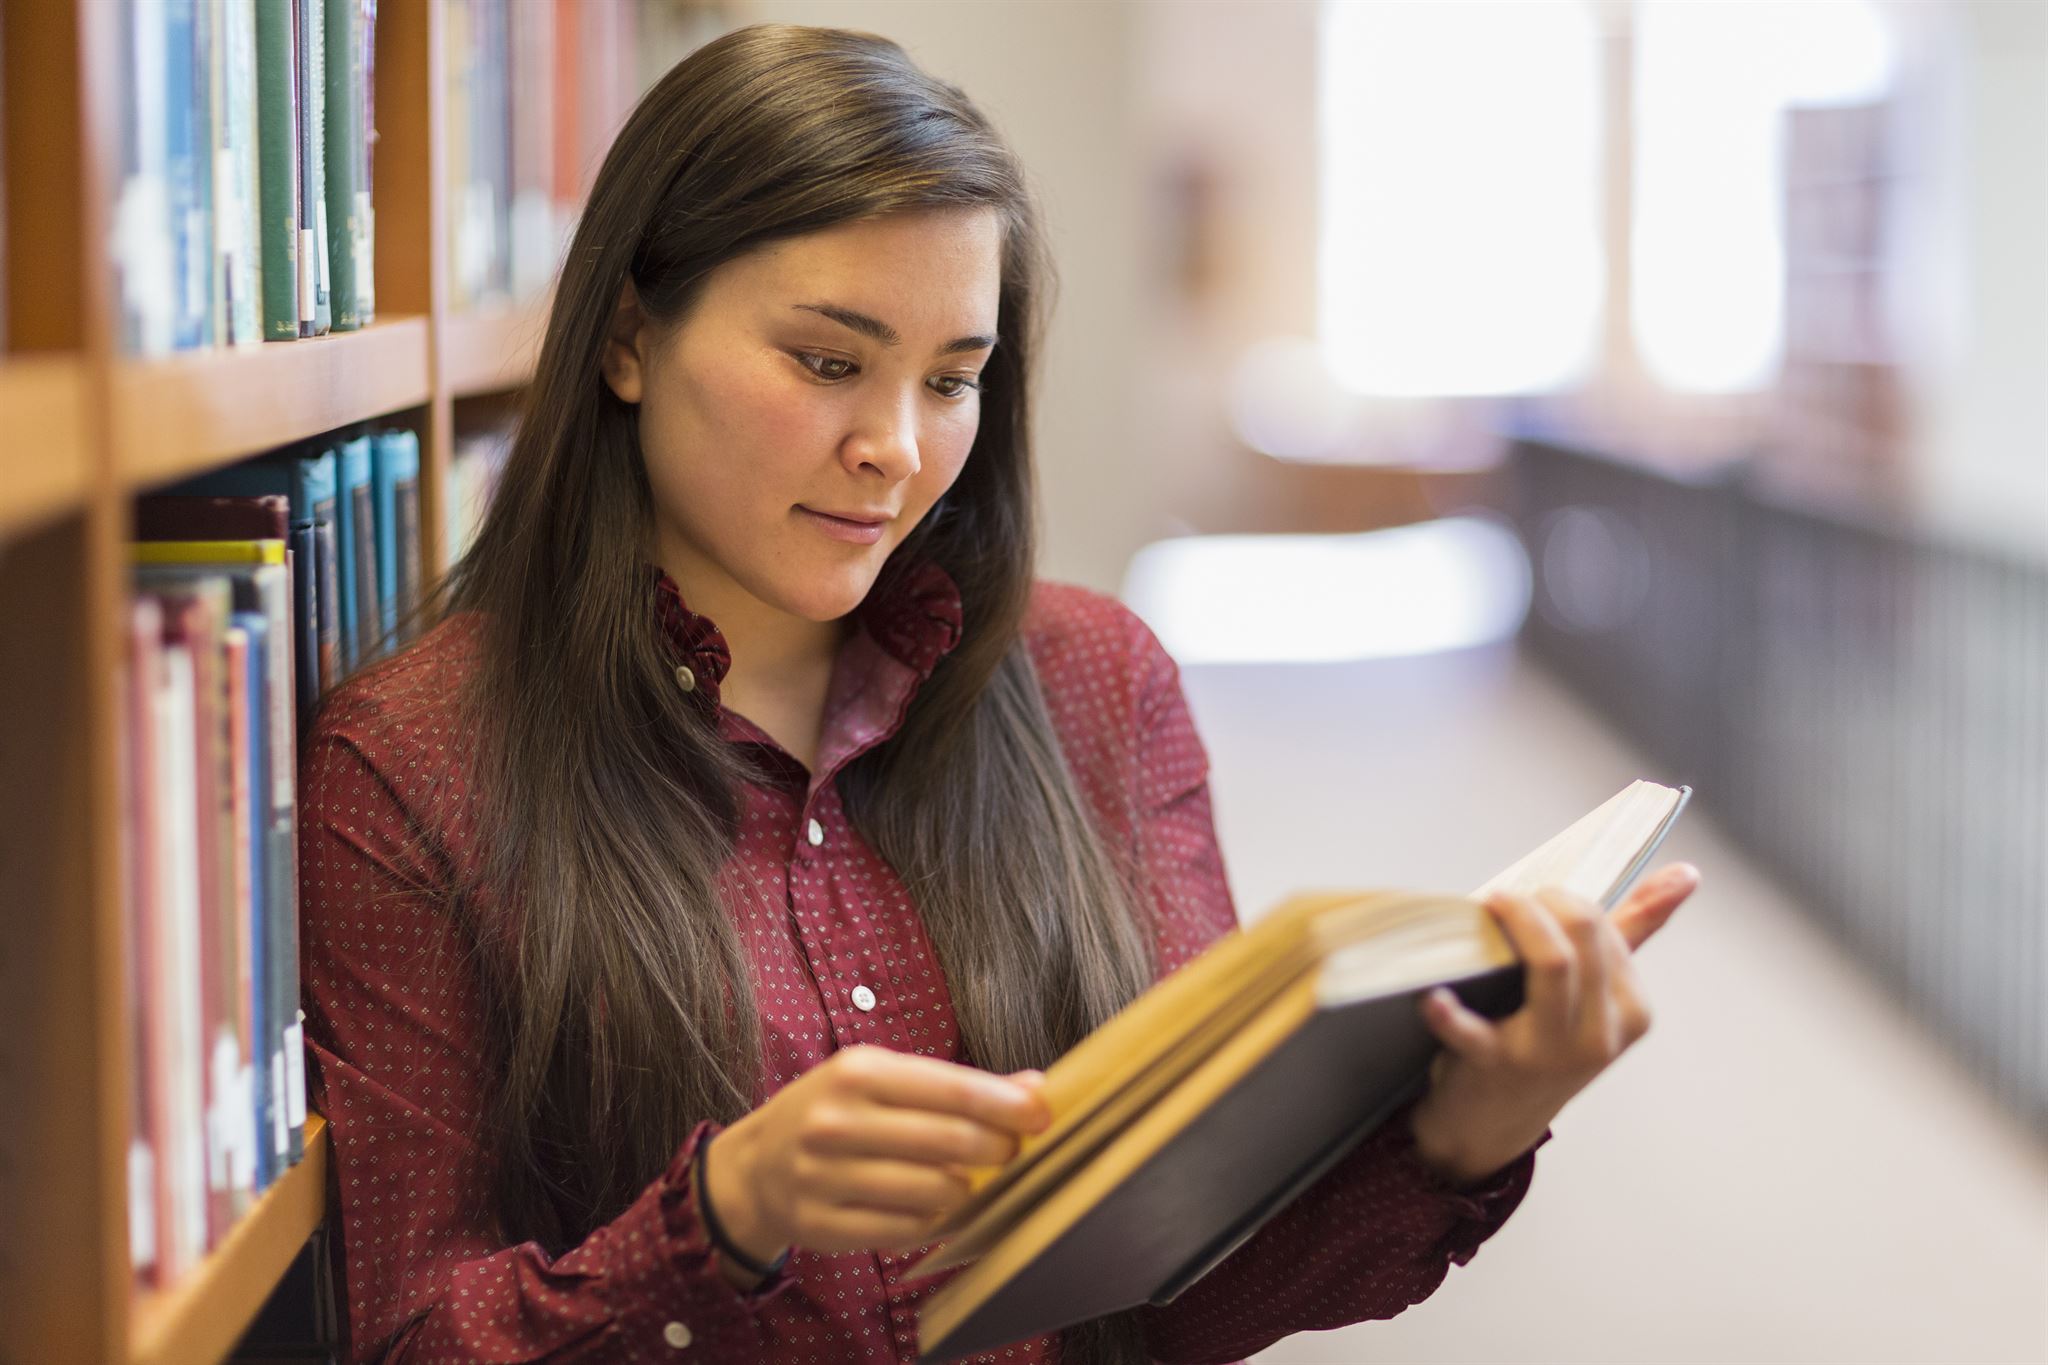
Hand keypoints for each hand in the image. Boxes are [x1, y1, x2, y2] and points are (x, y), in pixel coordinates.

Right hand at [701, 1045, 1048, 1278]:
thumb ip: (957, 1085)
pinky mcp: (821, 1225)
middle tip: (1011, 1153)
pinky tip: (932, 1208)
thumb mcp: (884, 1080)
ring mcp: (824, 1176)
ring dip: (965, 1190)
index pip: (950, 1088)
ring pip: (932, 1192)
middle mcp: (836, 1121)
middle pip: (948, 1142)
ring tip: (965, 1181)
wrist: (756, 1165)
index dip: (1004, 1104)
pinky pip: (904, 1231)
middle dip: (996, 1150)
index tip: (1042, 1116)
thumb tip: (1036, 1088)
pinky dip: (932, 1222)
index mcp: (858, 1072)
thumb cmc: (838, 1113)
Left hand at [1406, 861, 1699, 1186]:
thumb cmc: (1546, 1042)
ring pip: (1551, 963)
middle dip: (1541, 901)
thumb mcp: (1596, 995)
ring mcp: (1552, 1053)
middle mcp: (1601, 1034)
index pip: (1606, 927)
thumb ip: (1637, 930)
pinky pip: (1473, 1032)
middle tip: (1505, 900)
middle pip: (1583, 933)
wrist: (1497, 1122)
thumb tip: (1688, 873)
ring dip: (1513, 923)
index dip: (1561, 900)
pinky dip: (1449, 1013)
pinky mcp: (1498, 1067)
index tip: (1532, 899)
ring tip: (1484, 910)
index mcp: (1632, 1011)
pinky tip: (1433, 996)